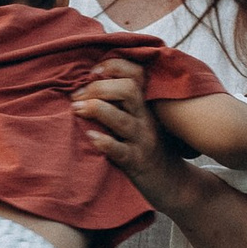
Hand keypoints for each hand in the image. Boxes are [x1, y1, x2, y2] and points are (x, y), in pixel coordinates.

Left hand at [72, 59, 170, 194]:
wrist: (170, 182)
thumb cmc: (145, 146)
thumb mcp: (140, 119)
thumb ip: (122, 101)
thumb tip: (90, 82)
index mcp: (145, 104)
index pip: (135, 73)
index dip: (113, 66)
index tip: (92, 71)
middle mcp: (145, 118)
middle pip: (128, 90)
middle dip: (99, 88)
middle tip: (76, 96)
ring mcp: (141, 141)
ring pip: (122, 119)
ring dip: (96, 110)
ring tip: (76, 109)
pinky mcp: (136, 162)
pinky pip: (120, 151)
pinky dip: (104, 142)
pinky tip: (90, 137)